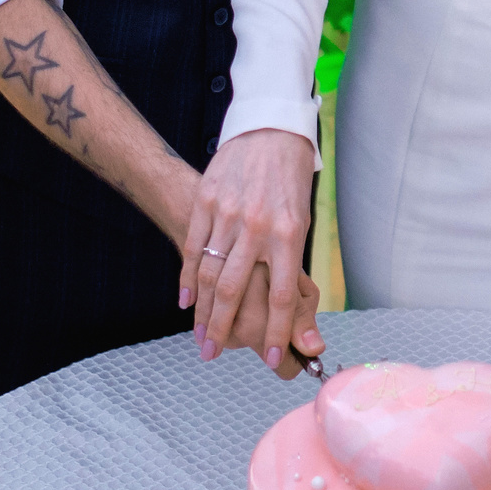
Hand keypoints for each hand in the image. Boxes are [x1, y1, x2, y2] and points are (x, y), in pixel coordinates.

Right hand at [187, 128, 320, 371]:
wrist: (269, 130)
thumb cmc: (290, 182)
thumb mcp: (303, 220)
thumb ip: (294, 264)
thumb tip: (296, 316)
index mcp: (290, 235)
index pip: (282, 297)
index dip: (276, 333)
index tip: (272, 359)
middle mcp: (258, 227)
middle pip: (237, 291)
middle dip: (224, 330)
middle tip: (214, 355)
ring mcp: (229, 214)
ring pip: (211, 274)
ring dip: (203, 312)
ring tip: (200, 338)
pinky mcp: (207, 202)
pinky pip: (194, 249)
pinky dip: (189, 280)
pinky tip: (187, 302)